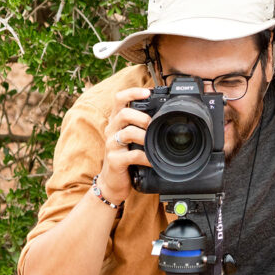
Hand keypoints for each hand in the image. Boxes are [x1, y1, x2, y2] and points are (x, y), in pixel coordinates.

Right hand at [98, 87, 152, 204]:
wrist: (113, 182)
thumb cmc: (125, 158)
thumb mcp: (132, 139)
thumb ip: (141, 127)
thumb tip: (162, 115)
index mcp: (116, 122)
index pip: (119, 99)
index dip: (132, 93)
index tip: (147, 92)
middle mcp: (112, 130)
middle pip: (124, 113)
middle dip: (142, 117)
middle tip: (153, 125)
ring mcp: (111, 145)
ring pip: (128, 132)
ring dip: (145, 136)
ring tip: (153, 142)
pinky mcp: (115, 160)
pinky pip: (133, 155)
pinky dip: (147, 157)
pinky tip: (153, 160)